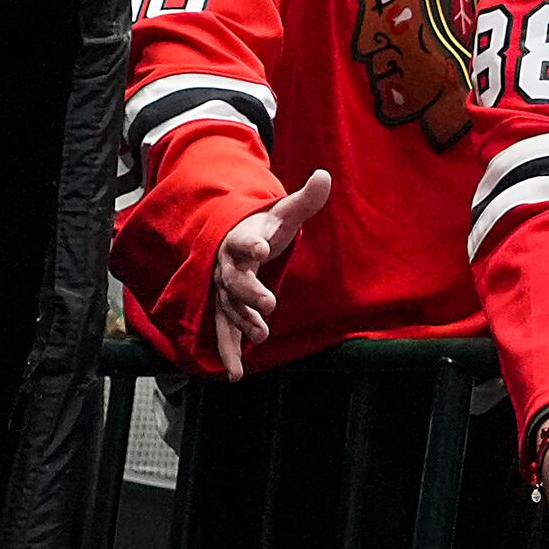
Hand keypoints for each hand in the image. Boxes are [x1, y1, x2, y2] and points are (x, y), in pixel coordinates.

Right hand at [211, 169, 330, 379]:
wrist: (235, 238)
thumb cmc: (264, 227)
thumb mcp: (285, 213)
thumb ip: (305, 199)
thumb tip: (325, 175)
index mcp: (241, 240)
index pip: (244, 241)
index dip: (252, 243)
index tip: (263, 245)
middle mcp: (228, 266)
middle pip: (234, 280)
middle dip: (249, 292)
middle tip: (268, 303)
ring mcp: (225, 290)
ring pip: (228, 307)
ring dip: (242, 322)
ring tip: (261, 335)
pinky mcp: (226, 308)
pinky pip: (224, 331)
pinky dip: (228, 351)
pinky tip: (234, 373)